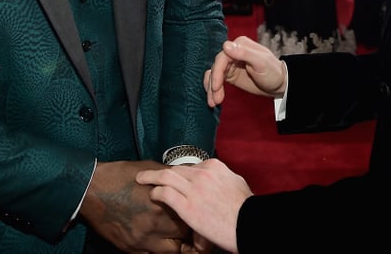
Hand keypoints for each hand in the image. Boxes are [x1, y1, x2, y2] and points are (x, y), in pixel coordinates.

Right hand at [79, 160, 193, 252]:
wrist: (92, 189)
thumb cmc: (121, 176)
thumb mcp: (152, 170)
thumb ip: (173, 178)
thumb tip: (191, 177)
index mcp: (163, 204)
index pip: (192, 216)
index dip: (198, 215)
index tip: (199, 212)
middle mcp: (155, 225)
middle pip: (184, 235)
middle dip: (190, 230)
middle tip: (192, 224)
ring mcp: (142, 240)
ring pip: (172, 251)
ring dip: (177, 244)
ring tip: (178, 236)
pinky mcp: (131, 248)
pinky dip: (160, 249)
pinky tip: (160, 239)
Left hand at [137, 159, 252, 253]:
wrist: (249, 224)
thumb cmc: (246, 209)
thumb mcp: (237, 184)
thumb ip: (223, 180)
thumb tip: (219, 181)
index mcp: (215, 167)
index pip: (191, 166)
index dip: (179, 172)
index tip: (172, 176)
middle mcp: (203, 174)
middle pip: (176, 169)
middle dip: (162, 172)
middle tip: (151, 175)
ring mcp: (194, 189)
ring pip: (166, 176)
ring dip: (150, 176)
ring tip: (140, 178)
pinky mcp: (188, 206)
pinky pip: (166, 194)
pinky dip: (156, 192)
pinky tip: (152, 195)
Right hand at [204, 36, 286, 106]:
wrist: (279, 84)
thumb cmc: (273, 72)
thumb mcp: (261, 62)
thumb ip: (244, 53)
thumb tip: (226, 45)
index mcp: (240, 45)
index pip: (222, 57)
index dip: (217, 72)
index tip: (216, 87)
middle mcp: (233, 52)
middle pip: (216, 66)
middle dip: (214, 83)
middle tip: (215, 101)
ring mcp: (230, 63)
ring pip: (214, 74)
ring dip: (212, 88)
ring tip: (213, 103)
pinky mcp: (229, 74)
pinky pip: (217, 79)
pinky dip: (213, 89)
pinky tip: (213, 99)